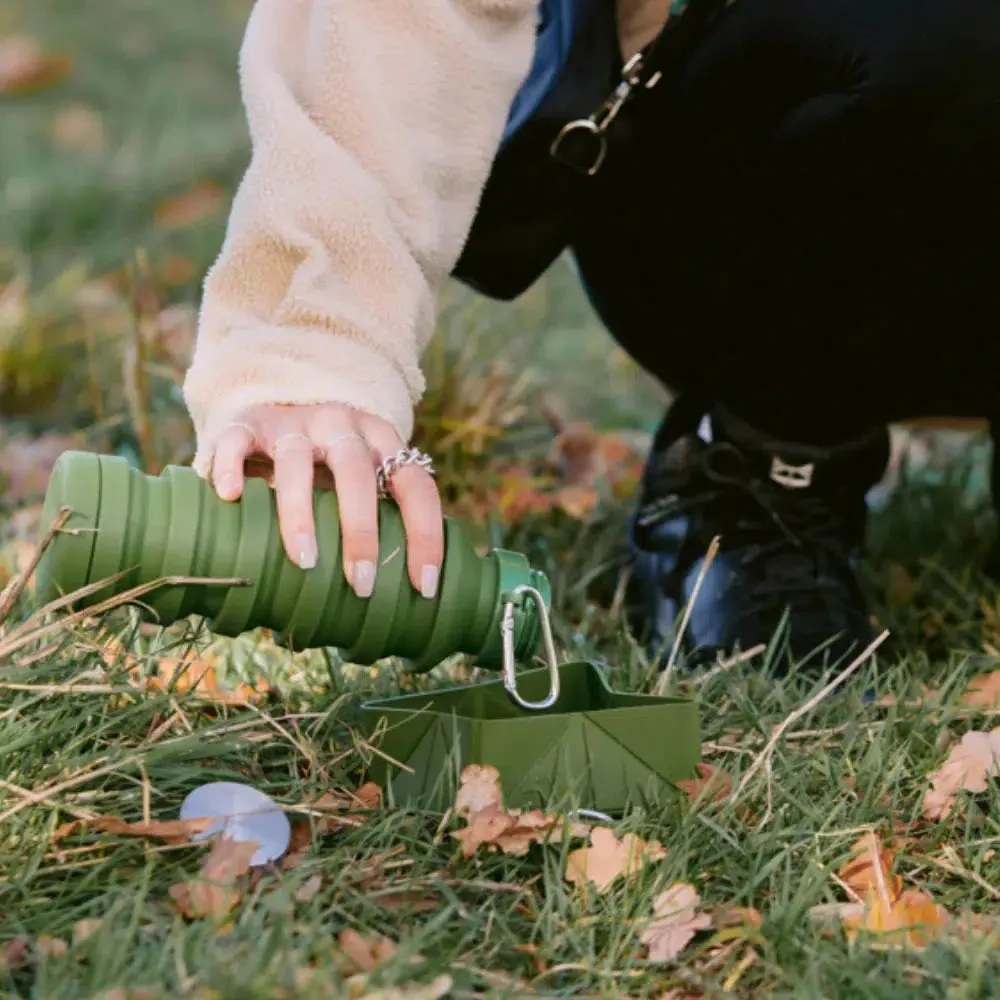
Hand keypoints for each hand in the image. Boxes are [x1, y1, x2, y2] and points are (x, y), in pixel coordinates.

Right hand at [209, 403, 442, 599]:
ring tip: (305, 561)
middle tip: (360, 583)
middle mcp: (342, 425)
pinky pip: (237, 440)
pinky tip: (230, 496)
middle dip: (362, 531)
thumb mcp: (365, 479)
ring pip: (297, 461)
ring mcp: (294, 423)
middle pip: (356, 474)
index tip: (423, 587)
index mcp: (382, 442)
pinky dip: (231, 466)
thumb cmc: (331, 465)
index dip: (426, 536)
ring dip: (301, 513)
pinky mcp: (249, 422)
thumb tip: (398, 604)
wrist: (282, 401)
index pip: (416, 486)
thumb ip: (380, 519)